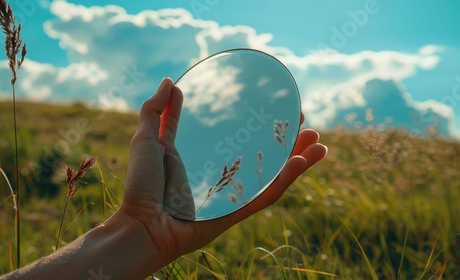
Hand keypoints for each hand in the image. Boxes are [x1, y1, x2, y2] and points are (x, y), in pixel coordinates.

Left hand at [112, 77, 327, 273]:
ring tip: (318, 142)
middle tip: (304, 121)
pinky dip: (285, 180)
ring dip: (298, 159)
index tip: (274, 106)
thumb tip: (171, 81)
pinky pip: (266, 195)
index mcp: (204, 156)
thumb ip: (156, 111)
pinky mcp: (237, 211)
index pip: (238, 137)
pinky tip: (301, 161)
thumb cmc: (141, 183)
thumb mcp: (147, 139)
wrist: (141, 223)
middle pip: (263, 155)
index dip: (257, 122)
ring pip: (272, 175)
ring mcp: (232, 194)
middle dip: (286, 140)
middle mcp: (223, 175)